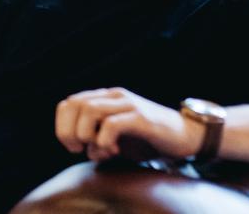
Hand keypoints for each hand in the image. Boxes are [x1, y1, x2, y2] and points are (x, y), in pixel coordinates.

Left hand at [54, 87, 203, 161]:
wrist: (186, 136)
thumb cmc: (149, 139)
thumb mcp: (117, 139)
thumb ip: (97, 141)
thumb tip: (85, 150)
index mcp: (105, 99)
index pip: (68, 103)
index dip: (62, 126)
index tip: (72, 147)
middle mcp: (114, 97)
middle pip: (75, 104)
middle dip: (68, 131)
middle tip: (78, 149)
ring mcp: (128, 105)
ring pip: (90, 110)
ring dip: (86, 134)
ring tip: (98, 149)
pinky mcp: (141, 118)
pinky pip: (112, 124)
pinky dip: (105, 140)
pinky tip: (113, 150)